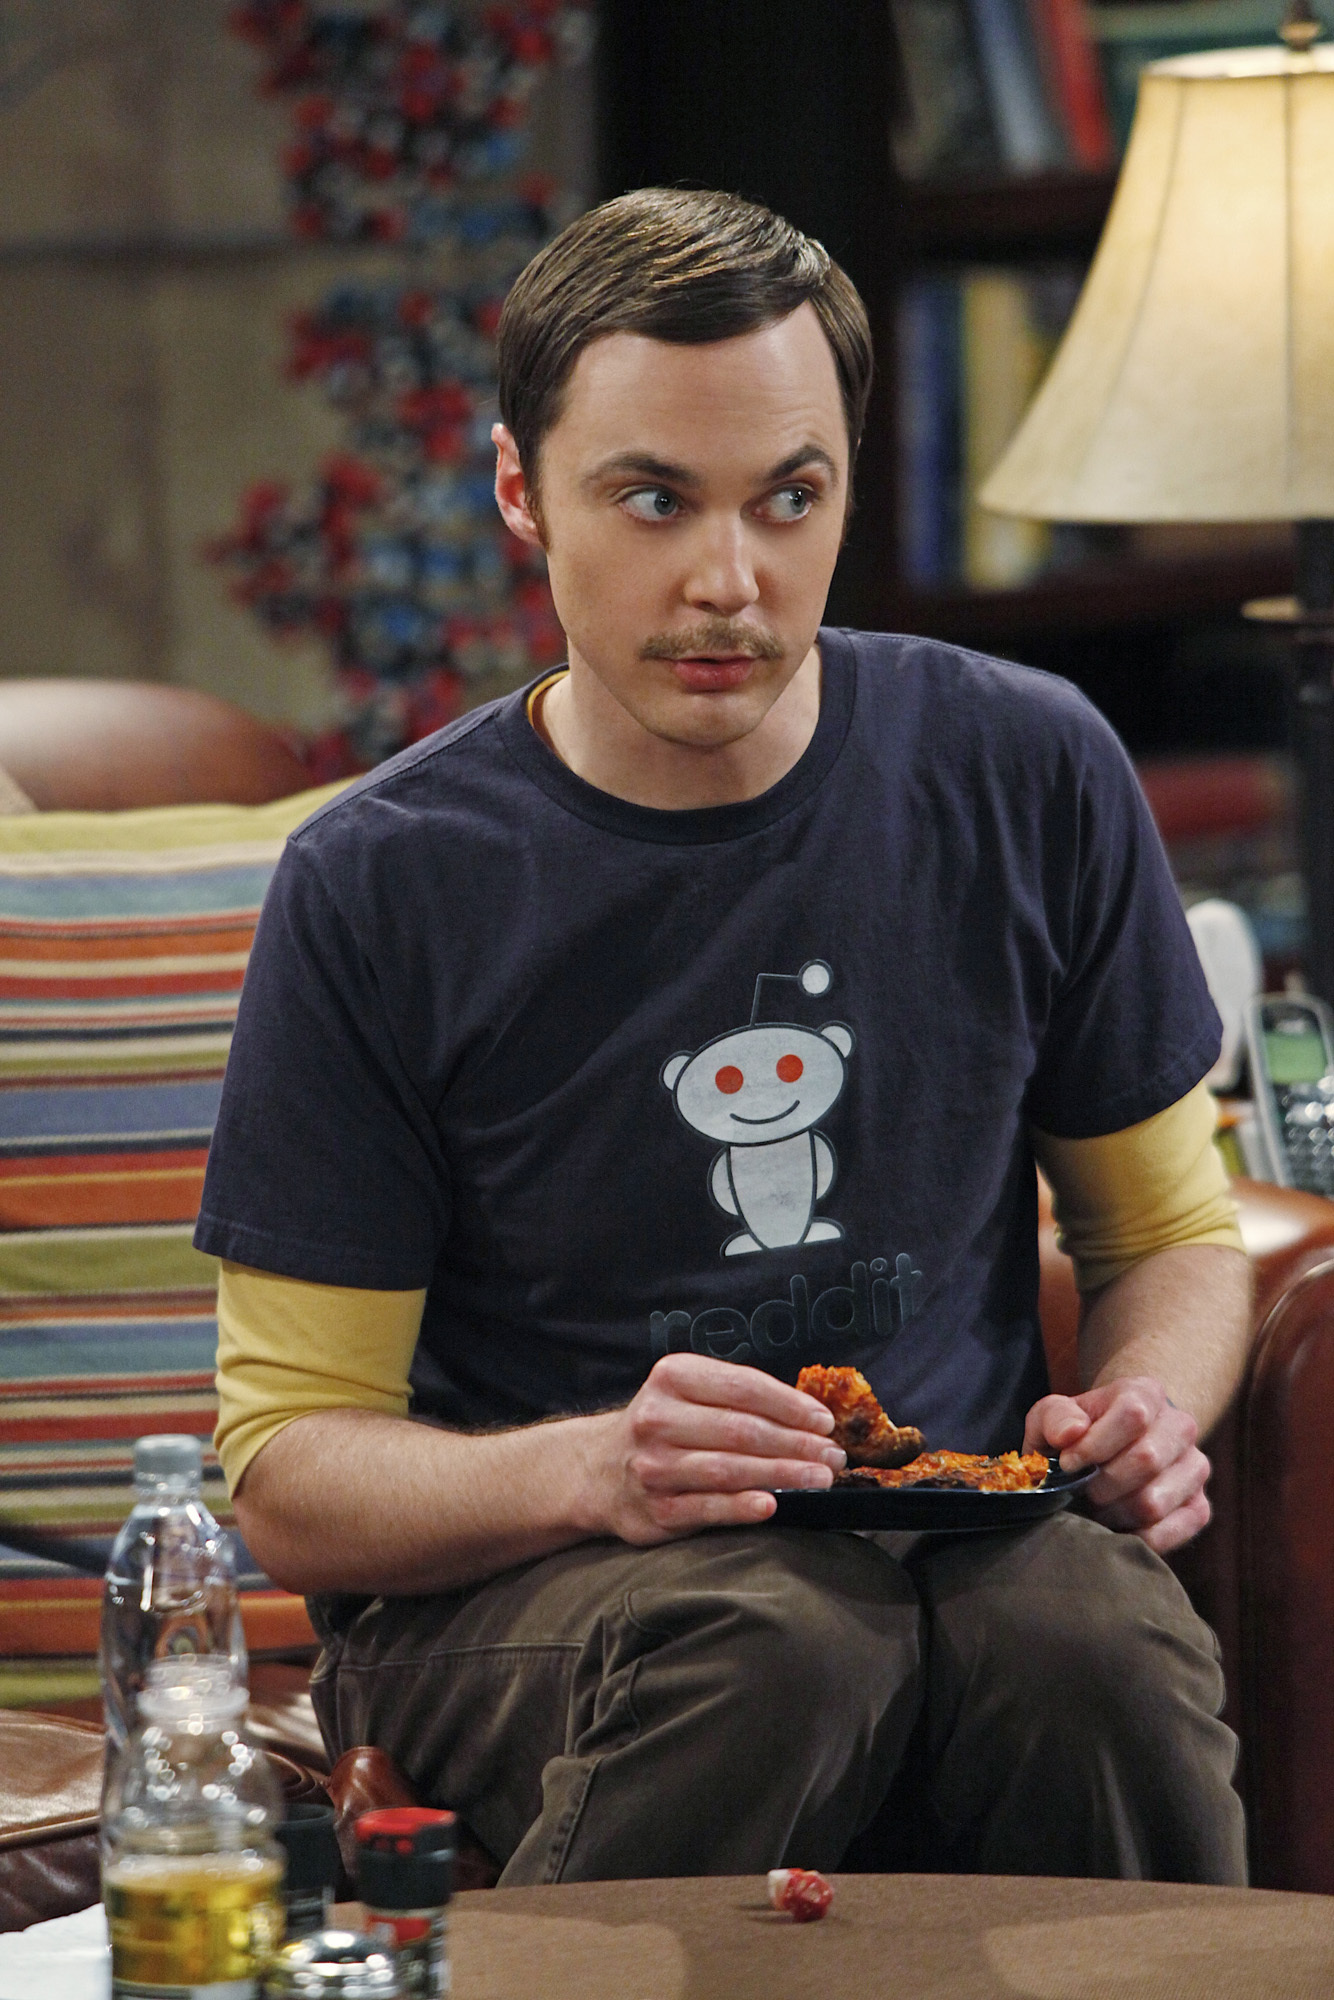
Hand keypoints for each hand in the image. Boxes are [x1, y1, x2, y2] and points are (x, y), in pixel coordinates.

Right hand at [582, 1353, 845, 1544]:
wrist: (601, 1470)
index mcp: (672, 1377)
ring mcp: (654, 1466)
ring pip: (728, 1469)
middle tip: (832, 1456)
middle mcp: (658, 1418)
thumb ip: (739, 1397)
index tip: (824, 1421)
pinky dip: (742, 1507)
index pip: (743, 1387)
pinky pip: (707, 1508)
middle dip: (796, 1443)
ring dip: (782, 1474)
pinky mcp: (656, 1510)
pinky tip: (772, 1504)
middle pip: (741, 1430)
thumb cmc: (667, 1426)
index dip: (790, 1405)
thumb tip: (811, 1417)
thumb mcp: (690, 1392)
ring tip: (819, 1479)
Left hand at [1022, 1374, 1209, 1553]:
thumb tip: (1071, 1434)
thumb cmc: (1079, 1433)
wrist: (1109, 1453)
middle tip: (1082, 1490)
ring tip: (1097, 1506)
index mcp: (1148, 1393)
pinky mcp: (1200, 1508)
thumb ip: (1055, 1417)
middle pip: (1147, 1459)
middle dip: (1102, 1483)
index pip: (1133, 1414)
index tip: (1067, 1463)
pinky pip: (1168, 1533)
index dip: (1096, 1444)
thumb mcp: (1054, 1416)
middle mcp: (1181, 1427)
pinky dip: (1133, 1537)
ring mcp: (1195, 1469)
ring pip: (1155, 1501)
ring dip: (1114, 1512)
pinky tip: (1116, 1525)